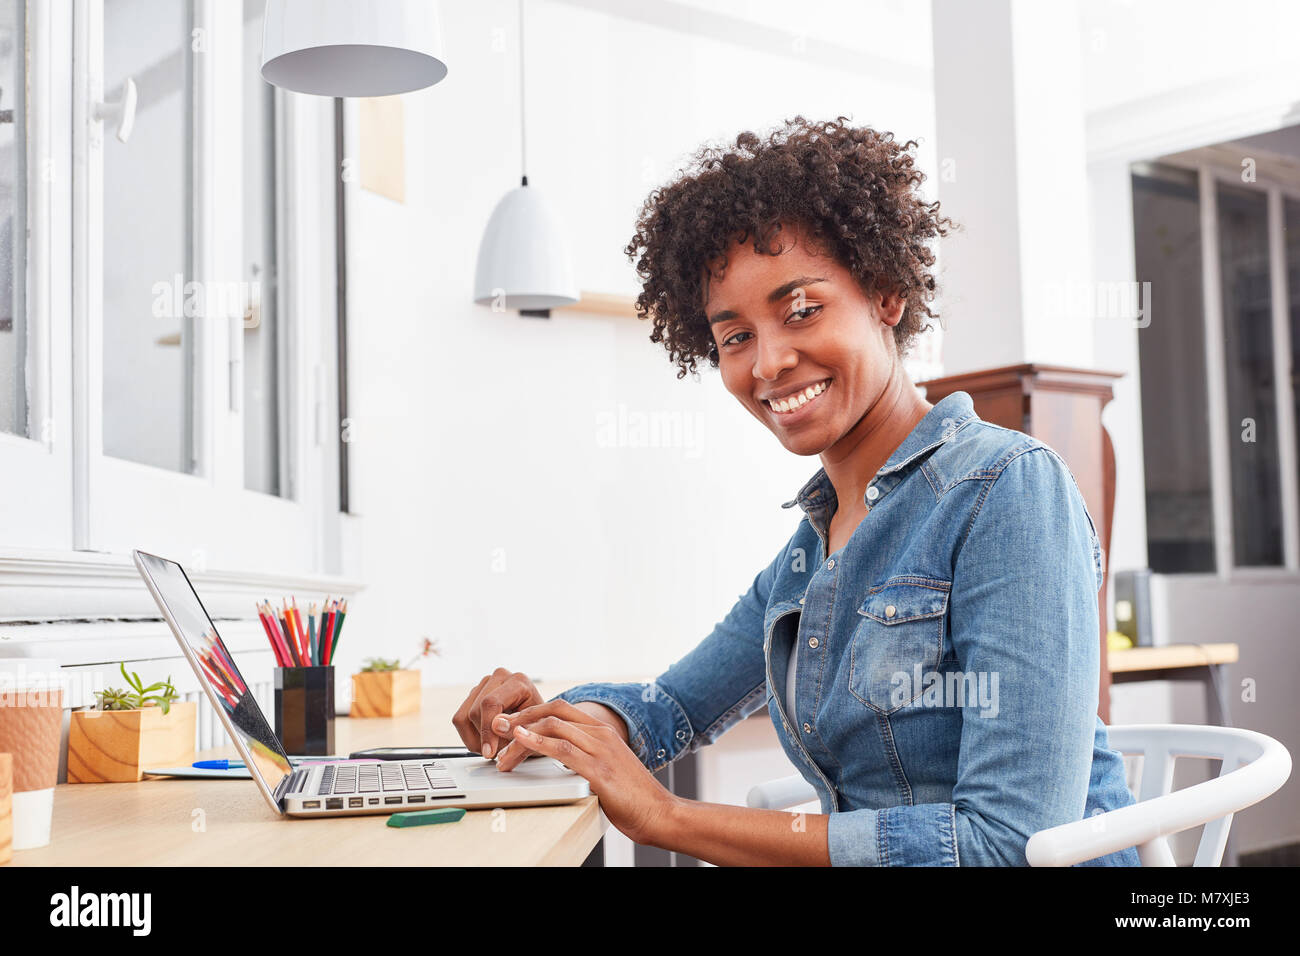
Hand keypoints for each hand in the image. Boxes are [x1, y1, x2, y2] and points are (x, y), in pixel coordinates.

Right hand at [451, 667, 543, 758]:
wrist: (540, 720)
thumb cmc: (541, 724)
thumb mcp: (536, 730)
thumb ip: (518, 727)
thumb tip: (496, 727)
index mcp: (518, 681)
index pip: (491, 703)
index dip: (487, 730)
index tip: (489, 752)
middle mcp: (499, 677)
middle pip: (475, 711)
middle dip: (483, 738)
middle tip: (497, 753)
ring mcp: (484, 685)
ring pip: (464, 716)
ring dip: (475, 739)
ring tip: (492, 749)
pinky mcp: (474, 695)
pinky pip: (459, 719)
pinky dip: (468, 736)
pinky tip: (483, 742)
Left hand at [491, 700, 678, 845]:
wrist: (658, 812)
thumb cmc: (633, 795)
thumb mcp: (608, 766)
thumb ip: (586, 756)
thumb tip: (559, 756)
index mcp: (603, 731)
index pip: (562, 708)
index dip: (532, 711)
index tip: (511, 722)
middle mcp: (601, 735)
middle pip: (553, 712)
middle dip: (521, 717)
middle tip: (498, 727)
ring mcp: (601, 750)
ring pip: (553, 727)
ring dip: (521, 734)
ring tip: (502, 744)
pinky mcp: (599, 770)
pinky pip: (563, 750)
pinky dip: (538, 743)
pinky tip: (522, 742)